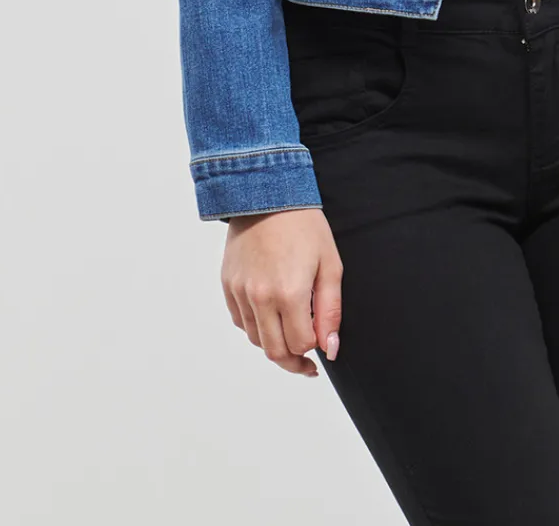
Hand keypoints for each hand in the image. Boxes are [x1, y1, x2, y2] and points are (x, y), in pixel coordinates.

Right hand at [220, 206, 342, 375]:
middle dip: (293, 362)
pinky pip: (241, 321)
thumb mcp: (330, 264)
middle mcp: (260, 298)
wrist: (267, 193)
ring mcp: (240, 292)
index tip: (322, 345)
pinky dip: (256, 327)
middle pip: (274, 351)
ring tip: (290, 334)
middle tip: (307, 365)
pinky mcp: (228, 285)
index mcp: (289, 293)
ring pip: (256, 339)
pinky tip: (271, 315)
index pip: (300, 345)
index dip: (315, 348)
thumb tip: (330, 349)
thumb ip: (330, 311)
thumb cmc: (304, 225)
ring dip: (275, 344)